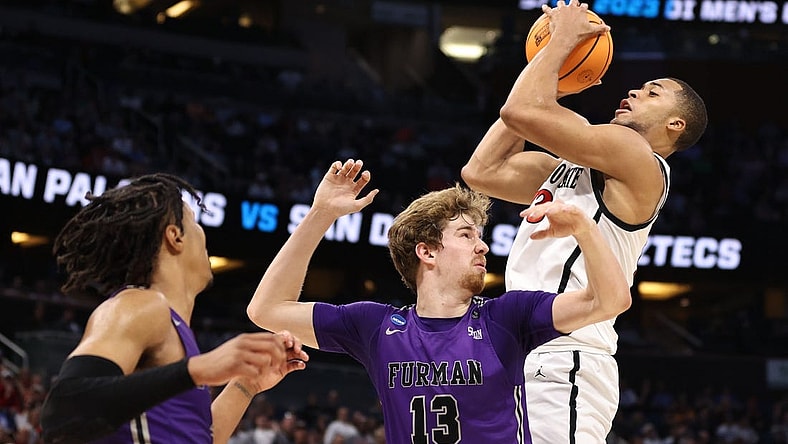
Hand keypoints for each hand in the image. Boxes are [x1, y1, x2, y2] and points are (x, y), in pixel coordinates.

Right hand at [187, 331, 307, 386]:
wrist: (201, 368)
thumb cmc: (222, 360)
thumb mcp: (237, 347)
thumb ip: (251, 345)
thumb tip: (270, 344)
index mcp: (245, 338)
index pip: (271, 337)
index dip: (281, 346)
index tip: (281, 356)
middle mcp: (243, 343)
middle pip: (272, 346)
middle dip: (279, 358)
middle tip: (277, 367)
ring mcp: (239, 354)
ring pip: (266, 360)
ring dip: (268, 369)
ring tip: (263, 374)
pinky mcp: (235, 366)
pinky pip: (255, 372)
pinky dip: (257, 377)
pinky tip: (252, 378)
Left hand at [240, 330, 308, 393]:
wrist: (247, 380)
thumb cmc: (250, 365)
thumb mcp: (258, 353)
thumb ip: (269, 346)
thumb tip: (280, 339)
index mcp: (272, 343)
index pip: (285, 336)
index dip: (289, 338)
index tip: (289, 343)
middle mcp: (278, 349)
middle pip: (292, 342)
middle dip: (297, 344)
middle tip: (297, 349)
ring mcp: (282, 359)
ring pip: (296, 353)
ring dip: (301, 353)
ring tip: (304, 357)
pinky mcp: (284, 369)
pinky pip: (295, 364)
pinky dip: (300, 364)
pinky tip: (302, 365)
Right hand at [312, 159, 378, 218]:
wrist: (325, 209)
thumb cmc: (341, 209)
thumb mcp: (357, 206)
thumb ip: (368, 199)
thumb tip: (377, 190)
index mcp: (354, 189)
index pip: (363, 179)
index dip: (366, 175)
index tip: (365, 174)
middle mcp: (346, 184)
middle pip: (355, 171)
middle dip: (358, 166)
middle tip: (359, 163)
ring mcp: (338, 180)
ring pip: (345, 167)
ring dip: (349, 163)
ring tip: (351, 162)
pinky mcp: (329, 177)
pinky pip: (334, 167)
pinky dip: (337, 164)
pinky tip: (340, 167)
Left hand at [521, 200, 592, 239]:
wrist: (581, 228)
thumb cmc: (566, 226)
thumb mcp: (552, 232)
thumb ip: (542, 233)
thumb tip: (531, 237)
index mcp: (549, 210)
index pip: (538, 209)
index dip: (530, 212)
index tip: (522, 215)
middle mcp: (556, 207)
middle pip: (545, 207)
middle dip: (538, 210)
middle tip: (531, 215)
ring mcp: (565, 207)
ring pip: (557, 206)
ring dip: (551, 208)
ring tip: (546, 211)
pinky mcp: (575, 210)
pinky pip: (571, 208)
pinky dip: (567, 208)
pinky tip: (564, 209)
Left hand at [541, 0, 609, 46]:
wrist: (565, 38)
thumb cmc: (578, 36)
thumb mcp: (591, 32)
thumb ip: (600, 29)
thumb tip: (609, 29)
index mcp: (580, 10)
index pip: (583, 6)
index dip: (583, 8)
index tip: (583, 9)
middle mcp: (571, 7)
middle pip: (573, 1)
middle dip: (573, 2)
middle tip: (573, 4)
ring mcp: (561, 10)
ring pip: (560, 3)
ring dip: (560, 4)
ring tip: (559, 5)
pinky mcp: (553, 14)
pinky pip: (548, 10)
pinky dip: (545, 8)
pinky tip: (543, 7)